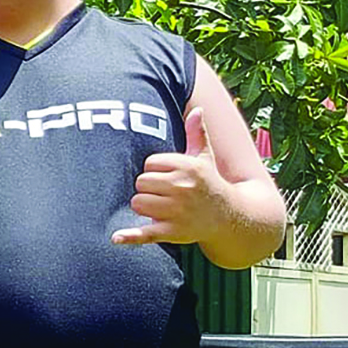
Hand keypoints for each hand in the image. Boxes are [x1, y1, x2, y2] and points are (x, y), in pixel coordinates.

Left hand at [112, 109, 228, 247]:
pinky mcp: (173, 232)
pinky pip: (146, 233)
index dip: (155, 171)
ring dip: (145, 206)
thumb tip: (198, 110)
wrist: (230, 217)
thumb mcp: (205, 158)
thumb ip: (197, 134)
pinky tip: (116, 237)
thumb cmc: (210, 183)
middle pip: (140, 183)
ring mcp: (178, 211)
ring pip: (138, 203)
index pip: (149, 164)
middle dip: (148, 188)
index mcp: (188, 167)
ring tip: (164, 207)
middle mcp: (183, 188)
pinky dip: (131, 236)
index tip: (169, 176)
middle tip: (166, 193)